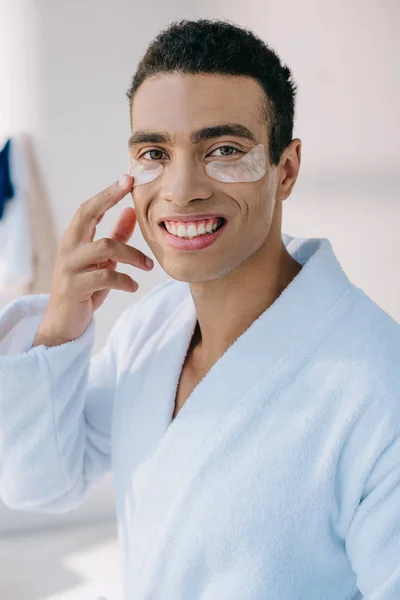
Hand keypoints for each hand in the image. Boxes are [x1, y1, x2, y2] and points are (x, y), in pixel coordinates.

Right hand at [33, 174, 153, 346]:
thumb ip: (116, 236)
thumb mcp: (103, 260)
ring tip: (149, 266)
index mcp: (75, 238)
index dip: (108, 192)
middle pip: (88, 214)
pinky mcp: (75, 287)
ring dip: (134, 255)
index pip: (90, 207)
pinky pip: (106, 276)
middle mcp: (69, 247)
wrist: (64, 321)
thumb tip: (131, 211)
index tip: (128, 178)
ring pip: (105, 248)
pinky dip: (126, 280)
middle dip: (110, 200)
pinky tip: (134, 286)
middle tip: (134, 195)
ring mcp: (70, 266)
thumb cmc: (85, 287)